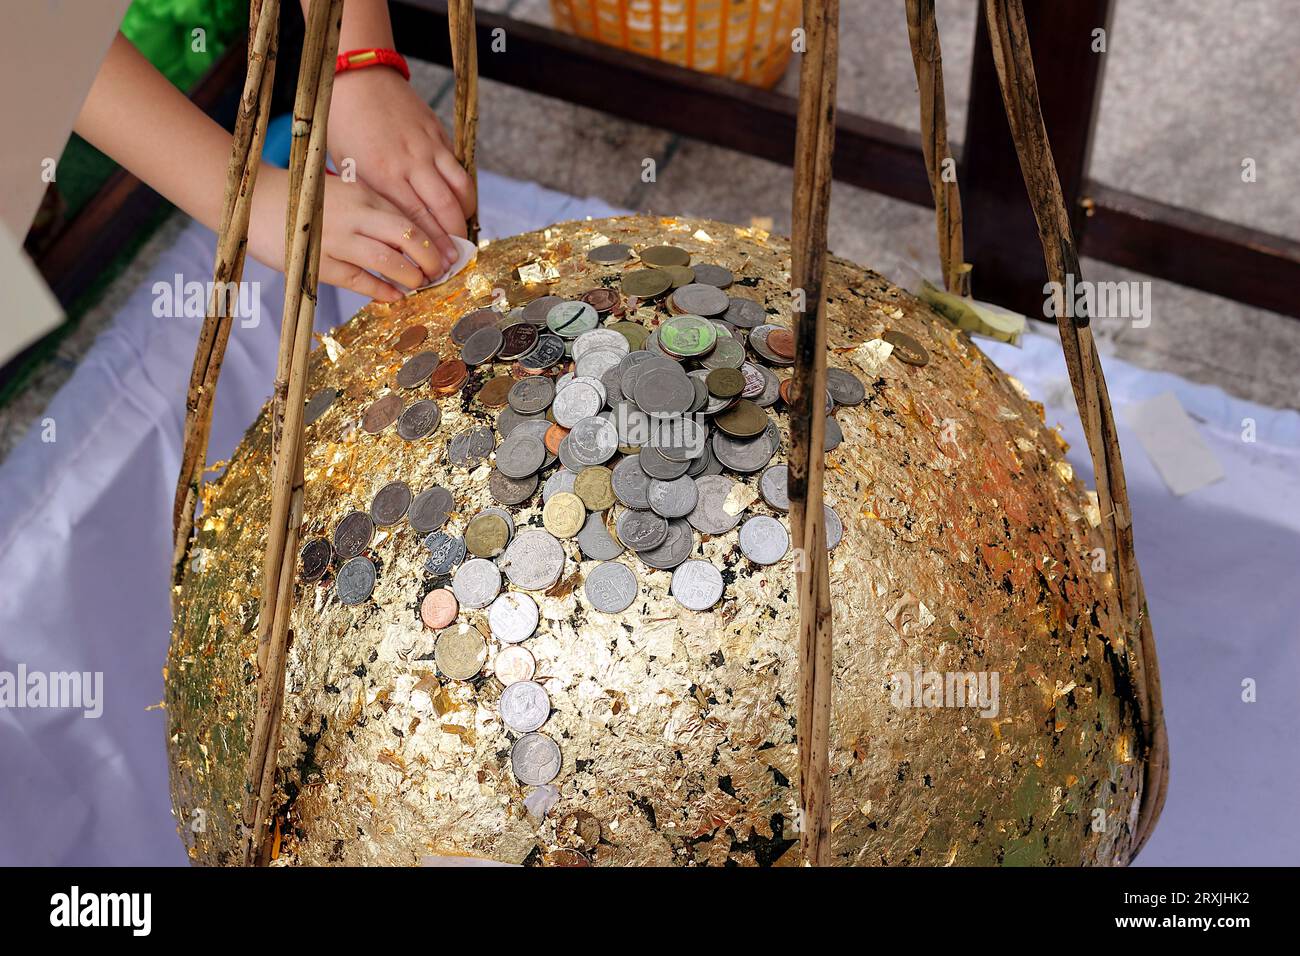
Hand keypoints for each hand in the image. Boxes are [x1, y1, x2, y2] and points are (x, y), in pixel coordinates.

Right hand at [247, 165, 443, 301]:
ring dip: (410, 277)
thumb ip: (373, 209)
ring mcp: (337, 239)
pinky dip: (382, 291)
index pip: (410, 219)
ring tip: (420, 284)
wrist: (256, 200)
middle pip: (406, 239)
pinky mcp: (319, 262)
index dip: (434, 241)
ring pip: (387, 262)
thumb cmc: (306, 199)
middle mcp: (354, 215)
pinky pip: (359, 281)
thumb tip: (411, 236)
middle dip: (430, 259)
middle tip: (440, 273)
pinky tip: (396, 297)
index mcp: (363, 195)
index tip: (452, 254)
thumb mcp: (344, 193)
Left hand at [326, 67, 475, 266]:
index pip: (416, 221)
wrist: (358, 78)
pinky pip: (459, 168)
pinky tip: (462, 204)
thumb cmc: (344, 125)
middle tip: (456, 258)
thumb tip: (390, 229)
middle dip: (453, 238)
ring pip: (460, 189)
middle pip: (444, 209)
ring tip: (463, 233)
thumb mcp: (348, 167)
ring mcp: (428, 147)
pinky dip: (465, 190)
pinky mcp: (439, 134)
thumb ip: (373, 197)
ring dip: (465, 215)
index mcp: (383, 175)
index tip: (438, 266)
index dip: (431, 247)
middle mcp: (410, 163)